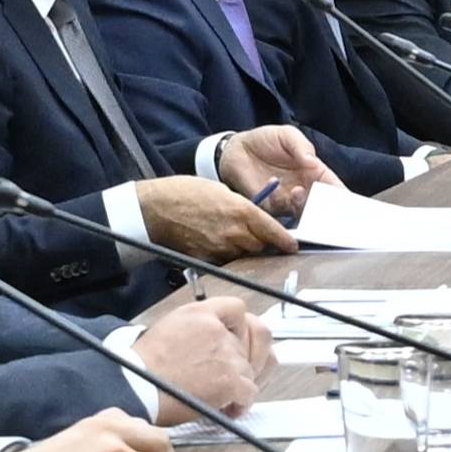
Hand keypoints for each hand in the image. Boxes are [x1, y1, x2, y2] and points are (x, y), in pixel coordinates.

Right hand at [122, 290, 273, 420]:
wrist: (135, 387)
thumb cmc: (144, 366)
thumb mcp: (170, 328)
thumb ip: (200, 327)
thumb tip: (219, 341)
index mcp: (200, 313)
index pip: (238, 309)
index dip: (243, 327)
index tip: (239, 341)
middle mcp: (216, 329)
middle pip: (254, 339)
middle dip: (250, 357)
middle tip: (241, 370)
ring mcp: (226, 355)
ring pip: (251, 369)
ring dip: (240, 383)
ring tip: (222, 394)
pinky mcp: (230, 380)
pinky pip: (250, 392)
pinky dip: (242, 403)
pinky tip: (228, 408)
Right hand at [128, 173, 294, 258]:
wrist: (158, 207)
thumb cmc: (187, 192)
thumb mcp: (222, 191)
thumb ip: (242, 206)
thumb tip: (253, 217)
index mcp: (242, 211)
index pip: (273, 231)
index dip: (285, 240)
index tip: (292, 245)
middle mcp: (234, 232)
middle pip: (260, 246)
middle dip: (262, 243)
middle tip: (258, 237)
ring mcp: (221, 247)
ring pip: (244, 254)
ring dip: (244, 249)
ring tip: (232, 237)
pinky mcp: (207, 258)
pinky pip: (225, 260)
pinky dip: (226, 255)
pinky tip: (218, 244)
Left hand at [205, 125, 331, 215]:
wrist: (235, 149)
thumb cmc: (265, 140)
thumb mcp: (286, 135)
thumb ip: (300, 146)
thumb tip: (311, 161)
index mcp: (314, 173)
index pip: (333, 189)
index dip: (342, 198)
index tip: (349, 205)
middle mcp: (304, 190)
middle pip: (321, 207)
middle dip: (326, 210)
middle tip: (325, 207)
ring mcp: (287, 200)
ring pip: (301, 213)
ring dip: (302, 206)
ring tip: (297, 191)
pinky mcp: (268, 207)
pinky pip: (277, 211)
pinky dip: (278, 202)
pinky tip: (272, 184)